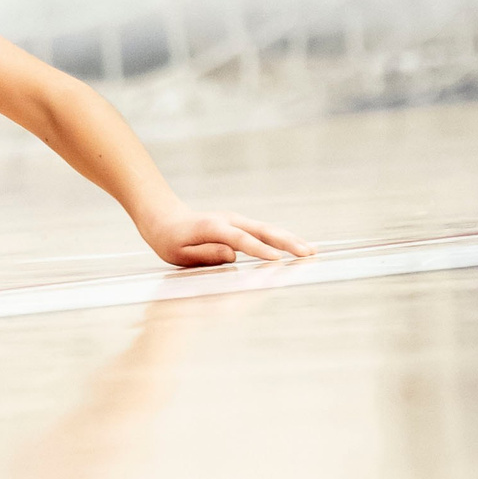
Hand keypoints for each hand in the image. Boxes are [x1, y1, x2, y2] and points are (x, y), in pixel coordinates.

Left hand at [139, 208, 313, 267]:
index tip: (278, 259)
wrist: (165, 219)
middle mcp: (228, 220)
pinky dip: (282, 238)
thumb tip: (231, 255)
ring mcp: (236, 220)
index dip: (259, 249)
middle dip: (286, 242)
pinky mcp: (240, 224)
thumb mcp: (178, 252)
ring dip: (290, 240)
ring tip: (312, 251)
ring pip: (267, 229)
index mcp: (213, 228)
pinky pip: (264, 232)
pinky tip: (298, 246)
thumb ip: (204, 254)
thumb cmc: (170, 240)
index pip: (240, 240)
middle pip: (261, 231)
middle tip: (308, 254)